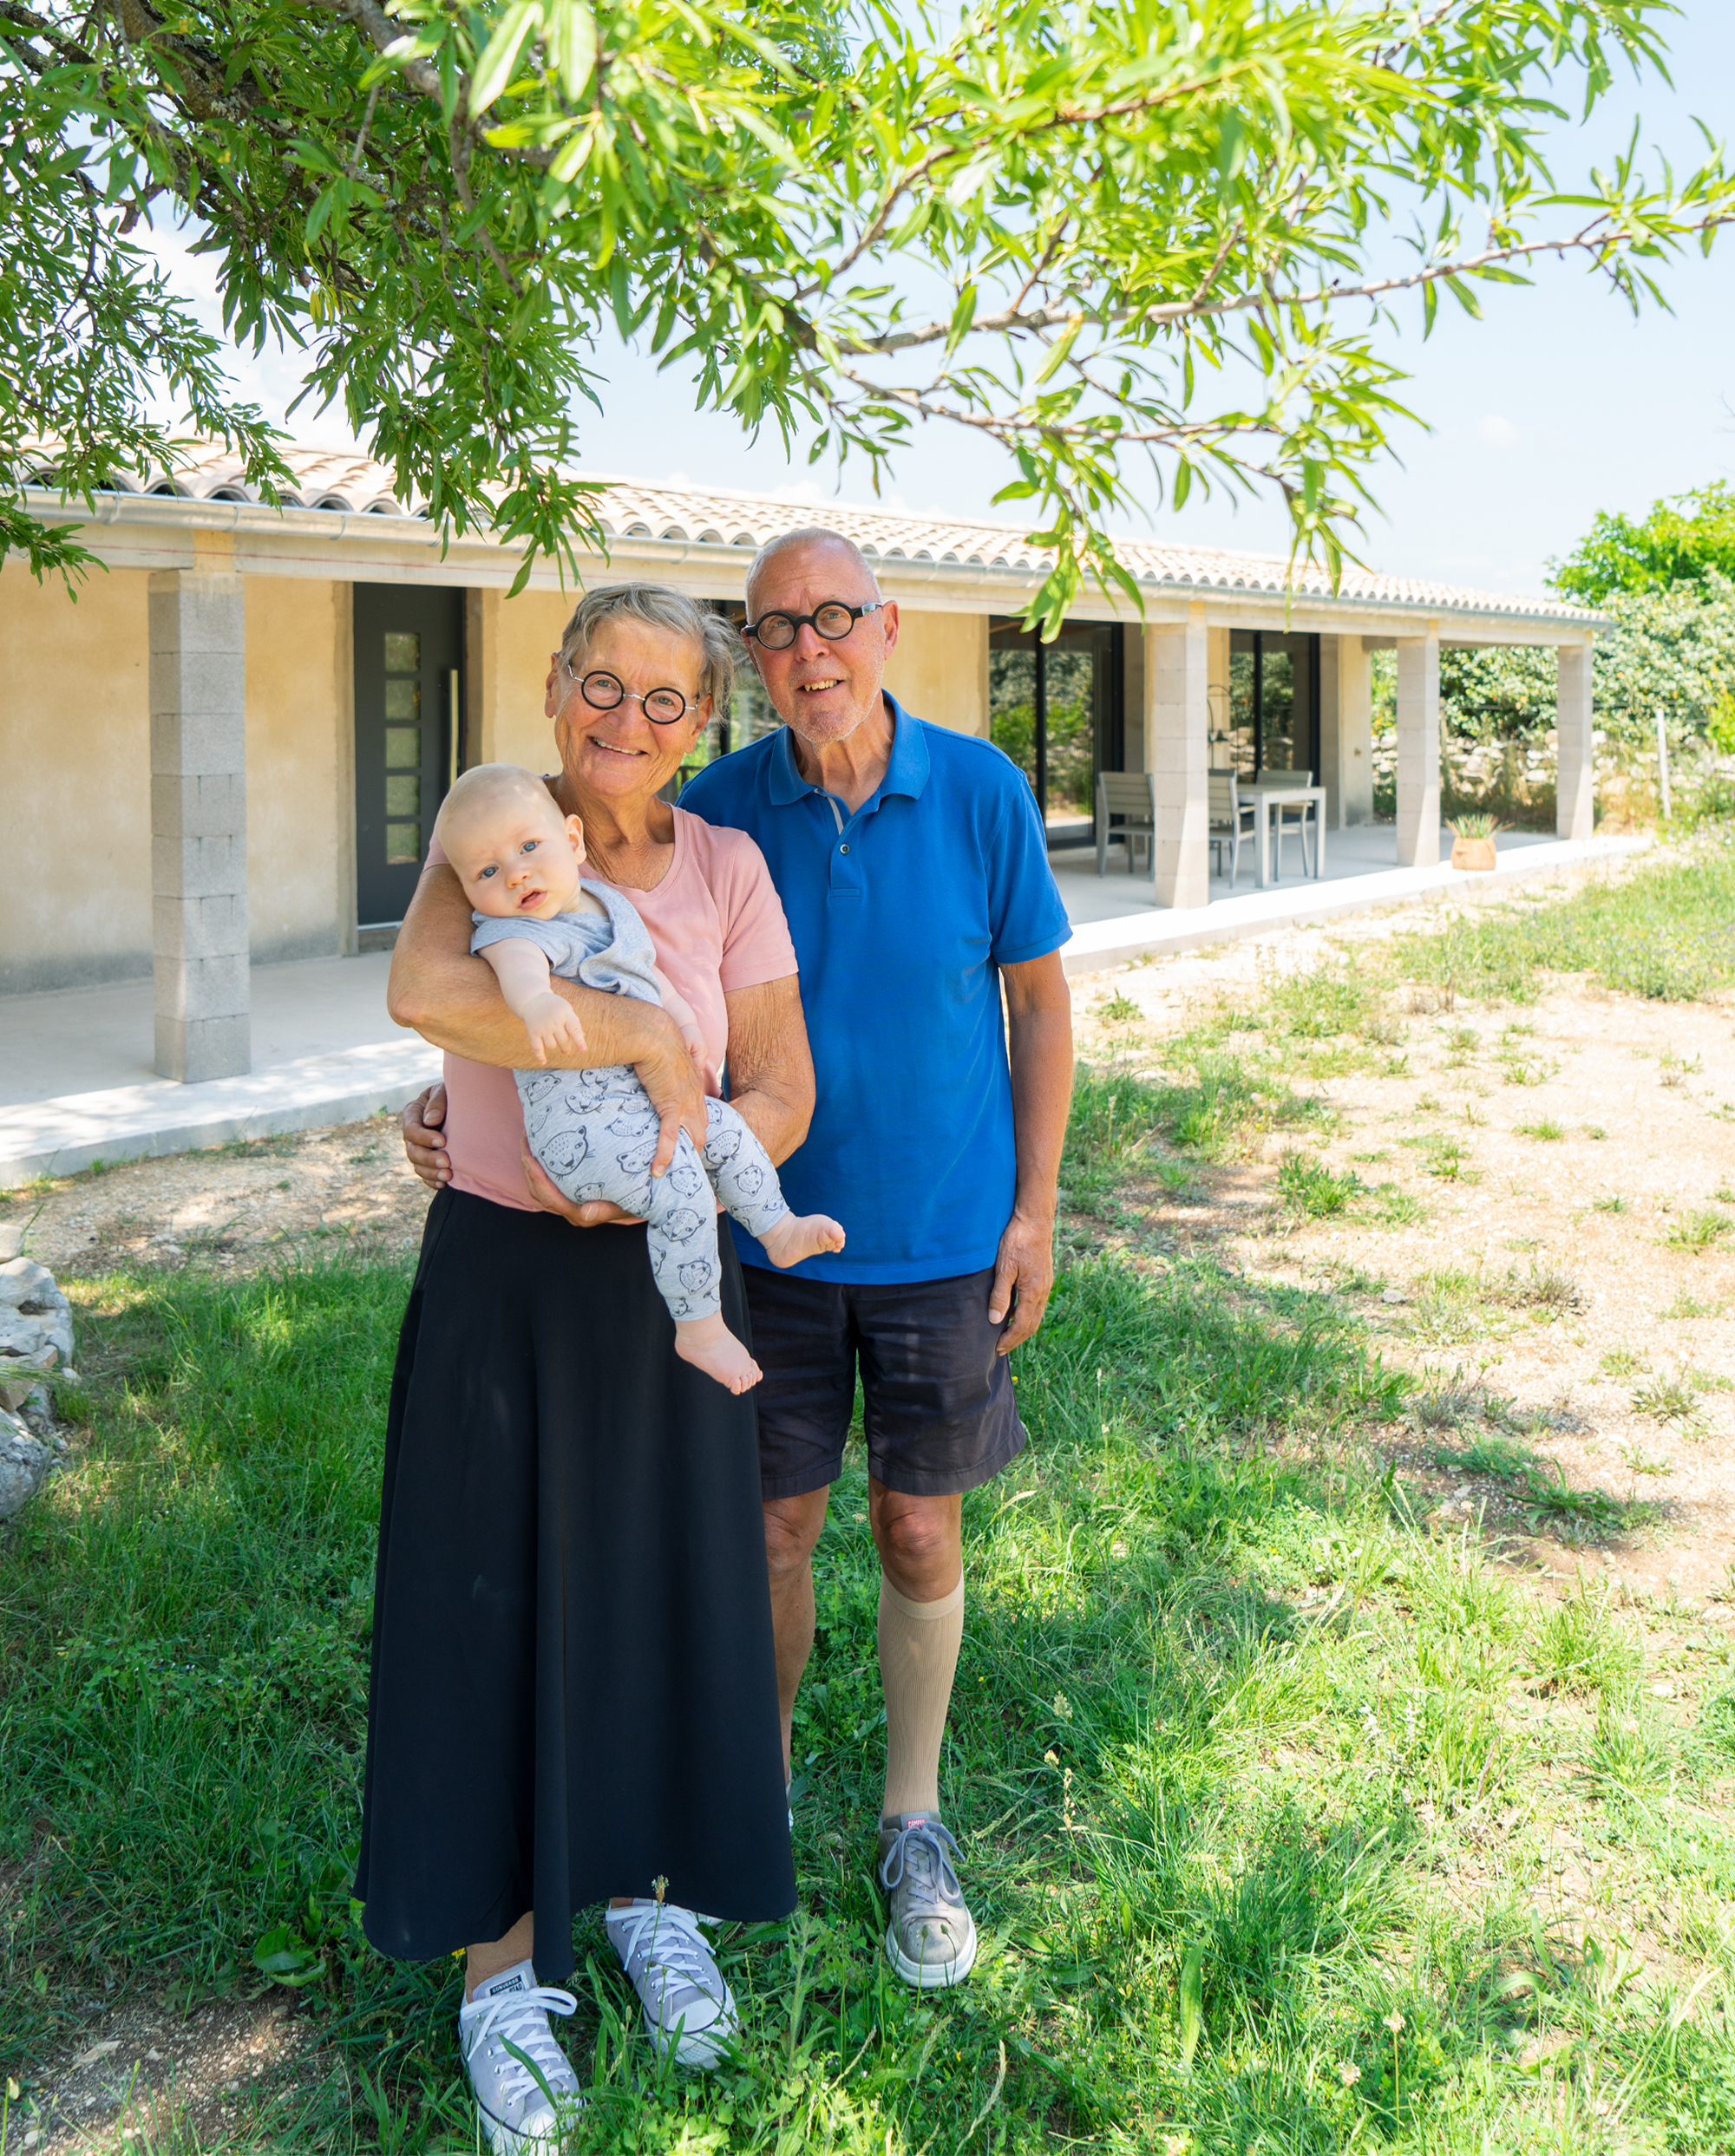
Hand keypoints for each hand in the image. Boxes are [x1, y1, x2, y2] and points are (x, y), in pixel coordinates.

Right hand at [402, 1083, 449, 1189]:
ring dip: (432, 1173)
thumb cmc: (453, 1092)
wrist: (463, 1104)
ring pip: (418, 1166)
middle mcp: (412, 1133)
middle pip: (413, 1151)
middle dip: (429, 1159)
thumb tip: (430, 1121)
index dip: (425, 1138)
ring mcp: (419, 1148)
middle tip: (447, 1162)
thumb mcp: (444, 1090)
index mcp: (412, 1114)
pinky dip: (432, 1181)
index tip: (443, 1141)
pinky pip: (425, 1175)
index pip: (411, 1130)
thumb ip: (437, 1102)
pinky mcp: (427, 1160)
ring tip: (448, 1176)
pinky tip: (443, 1184)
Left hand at [520, 1145, 636, 1226]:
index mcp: (580, 1215)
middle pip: (539, 1192)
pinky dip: (540, 1167)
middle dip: (528, 1167)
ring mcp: (568, 1205)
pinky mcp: (569, 1196)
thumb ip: (604, 1209)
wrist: (640, 1200)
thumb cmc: (634, 1198)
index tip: (529, 1158)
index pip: (549, 1198)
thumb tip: (585, 1214)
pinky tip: (540, 1149)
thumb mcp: (624, 1201)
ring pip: (539, 1189)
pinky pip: (547, 1184)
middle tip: (525, 1141)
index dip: (536, 1178)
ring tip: (528, 1141)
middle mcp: (570, 1212)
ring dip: (531, 1165)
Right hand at [522, 992, 587, 1065]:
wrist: (534, 999)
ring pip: (551, 1045)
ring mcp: (543, 1027)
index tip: (583, 1050)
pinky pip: (536, 1047)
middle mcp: (554, 1021)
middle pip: (563, 1041)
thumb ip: (574, 1024)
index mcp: (566, 1015)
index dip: (579, 1040)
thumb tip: (583, 1037)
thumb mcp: (567, 1011)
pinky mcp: (533, 1031)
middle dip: (566, 1047)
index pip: (574, 1029)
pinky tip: (543, 1062)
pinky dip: (539, 1056)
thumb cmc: (555, 1007)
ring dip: (555, 1047)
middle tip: (566, 1049)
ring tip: (555, 1042)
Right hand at [634, 1012, 709, 1176]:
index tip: (687, 1142)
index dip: (695, 1129)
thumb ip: (659, 1066)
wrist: (653, 1031)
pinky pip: (670, 1135)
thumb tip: (647, 1069)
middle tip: (684, 1164)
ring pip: (692, 1136)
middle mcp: (694, 1094)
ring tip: (673, 1172)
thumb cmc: (653, 1038)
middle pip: (700, 1129)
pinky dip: (664, 1154)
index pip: (698, 1113)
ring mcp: (686, 1101)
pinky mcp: (672, 1104)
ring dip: (684, 1156)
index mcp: (691, 1083)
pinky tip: (657, 1169)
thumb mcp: (662, 1055)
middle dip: (695, 1147)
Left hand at [987, 1207, 1055, 1354]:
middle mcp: (1043, 1291)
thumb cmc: (1018, 1240)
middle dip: (1017, 1339)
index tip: (997, 1349)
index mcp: (1033, 1292)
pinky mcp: (1044, 1276)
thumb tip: (996, 1320)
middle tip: (1001, 1348)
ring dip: (1023, 1327)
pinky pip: (1037, 1303)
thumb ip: (1000, 1295)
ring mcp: (1046, 1283)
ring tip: (1008, 1334)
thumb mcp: (1004, 1267)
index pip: (1022, 1325)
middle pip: (1032, 1324)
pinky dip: (1027, 1313)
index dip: (1010, 1340)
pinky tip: (1016, 1311)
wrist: (1036, 1218)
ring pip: (1036, 1314)